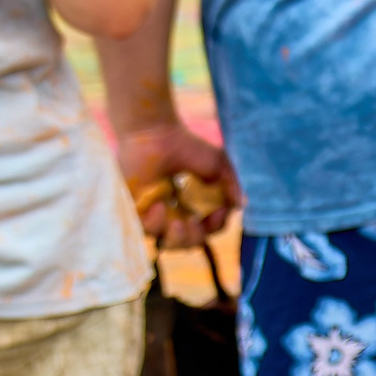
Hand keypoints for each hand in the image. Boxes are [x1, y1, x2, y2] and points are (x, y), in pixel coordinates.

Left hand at [118, 121, 239, 251]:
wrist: (155, 133)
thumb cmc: (186, 145)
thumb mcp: (218, 165)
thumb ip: (230, 186)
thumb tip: (240, 205)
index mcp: (194, 207)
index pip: (208, 228)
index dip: (215, 225)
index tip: (219, 211)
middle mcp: (175, 213)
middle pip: (188, 242)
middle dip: (195, 238)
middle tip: (195, 223)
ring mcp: (154, 213)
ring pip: (166, 241)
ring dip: (177, 237)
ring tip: (179, 222)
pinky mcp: (135, 209)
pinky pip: (144, 229)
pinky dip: (155, 223)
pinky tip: (161, 206)